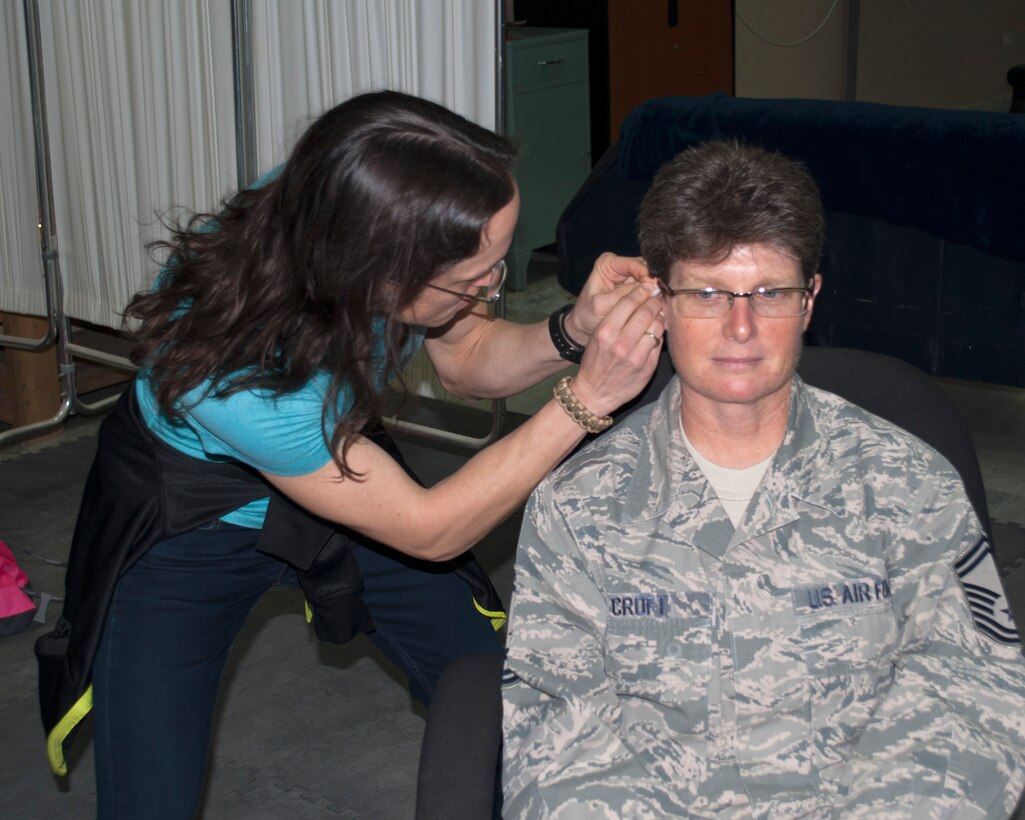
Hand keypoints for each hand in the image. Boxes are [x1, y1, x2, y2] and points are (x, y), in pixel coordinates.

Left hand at [563, 254, 657, 344]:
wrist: (584, 326)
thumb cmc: (587, 315)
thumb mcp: (602, 305)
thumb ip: (623, 295)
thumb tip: (649, 287)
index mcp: (608, 263)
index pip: (633, 263)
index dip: (645, 274)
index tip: (654, 285)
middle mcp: (620, 266)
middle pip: (645, 268)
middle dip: (653, 282)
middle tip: (662, 294)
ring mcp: (630, 276)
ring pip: (650, 279)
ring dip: (656, 290)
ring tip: (663, 302)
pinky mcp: (636, 289)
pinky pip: (650, 290)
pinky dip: (654, 298)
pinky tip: (661, 306)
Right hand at [568, 280, 664, 418]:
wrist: (594, 393)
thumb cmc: (596, 361)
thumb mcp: (598, 336)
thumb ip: (616, 318)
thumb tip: (640, 298)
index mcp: (606, 331)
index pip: (629, 302)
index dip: (641, 290)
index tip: (647, 286)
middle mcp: (621, 343)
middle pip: (646, 311)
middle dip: (654, 301)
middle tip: (656, 298)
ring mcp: (636, 356)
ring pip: (657, 325)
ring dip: (659, 317)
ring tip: (657, 315)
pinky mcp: (648, 367)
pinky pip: (660, 343)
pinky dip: (659, 334)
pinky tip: (655, 332)